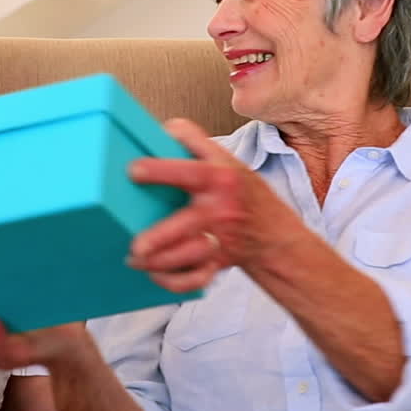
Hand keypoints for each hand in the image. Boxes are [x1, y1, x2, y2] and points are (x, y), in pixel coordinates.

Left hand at [127, 118, 304, 289]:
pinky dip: (172, 281)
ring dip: (158, 262)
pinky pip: (193, 278)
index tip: (134, 170)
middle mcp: (219, 208)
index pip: (189, 171)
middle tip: (137, 245)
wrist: (276, 234)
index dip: (161, 170)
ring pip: (187, 256)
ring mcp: (220, 238)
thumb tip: (166, 129)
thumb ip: (198, 145)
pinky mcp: (217, 261)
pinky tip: (154, 274)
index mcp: (220, 178)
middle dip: (160, 237)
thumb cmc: (246, 193)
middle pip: (188, 224)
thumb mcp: (229, 160)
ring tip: (135, 258)